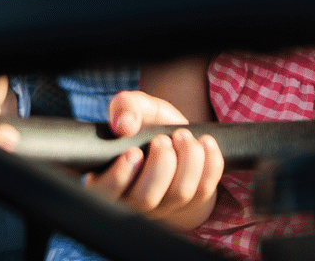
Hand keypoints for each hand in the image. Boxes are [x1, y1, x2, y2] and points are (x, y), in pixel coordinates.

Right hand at [85, 90, 223, 230]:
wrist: (177, 137)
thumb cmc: (149, 125)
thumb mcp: (136, 108)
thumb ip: (125, 107)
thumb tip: (124, 125)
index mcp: (109, 181)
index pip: (105, 195)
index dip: (120, 176)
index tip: (134, 151)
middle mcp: (134, 202)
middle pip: (145, 200)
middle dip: (160, 164)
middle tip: (163, 140)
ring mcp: (164, 207)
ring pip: (178, 195)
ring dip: (187, 160)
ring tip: (183, 136)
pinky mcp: (192, 203)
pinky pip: (204, 190)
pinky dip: (210, 163)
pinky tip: (205, 142)